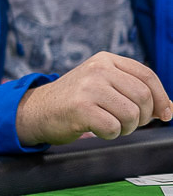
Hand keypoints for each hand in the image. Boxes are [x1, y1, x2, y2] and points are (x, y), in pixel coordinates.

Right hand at [16, 52, 171, 145]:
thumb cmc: (75, 101)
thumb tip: (170, 108)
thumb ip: (134, 91)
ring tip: (109, 124)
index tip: (164, 114)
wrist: (37, 110)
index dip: (162, 98)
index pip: (147, 76)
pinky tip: (96, 129)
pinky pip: (113, 128)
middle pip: (143, 97)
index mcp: (105, 60)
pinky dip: (110, 135)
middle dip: (142, 117)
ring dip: (126, 128)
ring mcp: (88, 87)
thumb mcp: (104, 85)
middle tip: (128, 123)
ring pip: (131, 114)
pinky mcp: (80, 107)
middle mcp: (97, 69)